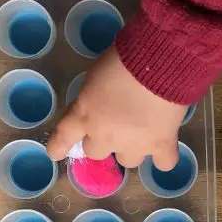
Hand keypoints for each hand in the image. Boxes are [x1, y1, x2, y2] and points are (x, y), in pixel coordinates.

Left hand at [46, 46, 186, 169]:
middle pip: (96, 152)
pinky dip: (164, 156)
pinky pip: (163, 163)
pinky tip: (165, 146)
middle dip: (105, 140)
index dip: (59, 146)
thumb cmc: (124, 58)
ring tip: (144, 131)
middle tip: (118, 124)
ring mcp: (134, 144)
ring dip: (132, 148)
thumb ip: (94, 97)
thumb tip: (103, 104)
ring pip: (128, 160)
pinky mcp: (162, 146)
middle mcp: (105, 135)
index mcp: (84, 114)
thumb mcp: (96, 75)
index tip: (56, 153)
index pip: (64, 135)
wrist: (159, 62)